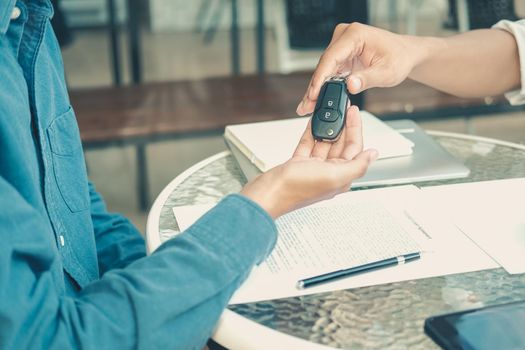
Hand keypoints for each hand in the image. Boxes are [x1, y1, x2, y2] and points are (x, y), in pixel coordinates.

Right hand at [241, 106, 377, 218]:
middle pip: (340, 143)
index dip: (355, 128)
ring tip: (329, 110)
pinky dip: (311, 131)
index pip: (355, 148)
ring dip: (327, 126)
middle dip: (343, 124)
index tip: (354, 112)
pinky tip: (313, 121)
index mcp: (341, 177)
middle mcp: (329, 172)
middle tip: (342, 107)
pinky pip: (309, 144)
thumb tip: (373, 155)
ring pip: (324, 142)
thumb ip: (357, 165)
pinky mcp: (299, 164)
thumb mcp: (333, 176)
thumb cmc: (296, 189)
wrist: (267, 194)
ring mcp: (313, 168)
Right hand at [296, 23, 426, 115]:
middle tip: (306, 106)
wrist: (405, 54)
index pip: (331, 57)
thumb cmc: (399, 58)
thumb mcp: (387, 73)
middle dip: (315, 87)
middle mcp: (345, 36)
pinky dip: (324, 86)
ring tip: (308, 106)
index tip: (313, 94)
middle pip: (324, 64)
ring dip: (317, 88)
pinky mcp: (341, 54)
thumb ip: (367, 79)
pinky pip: (329, 71)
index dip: (320, 78)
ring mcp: (341, 44)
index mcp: (355, 35)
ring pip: (324, 69)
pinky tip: (317, 99)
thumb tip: (350, 85)